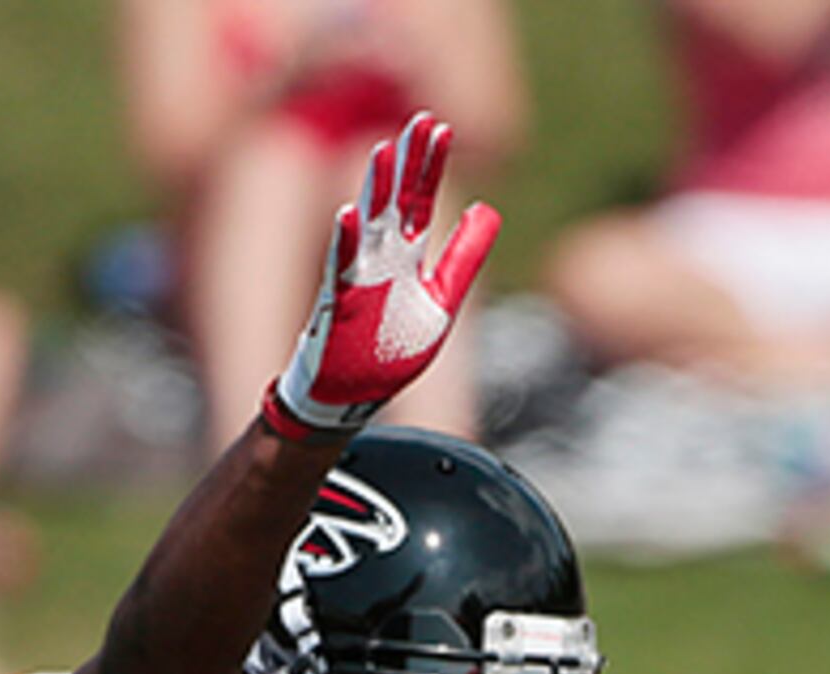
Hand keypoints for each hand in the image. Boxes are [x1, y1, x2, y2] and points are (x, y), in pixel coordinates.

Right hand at [262, 110, 498, 440]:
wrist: (351, 395)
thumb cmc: (390, 348)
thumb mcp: (442, 300)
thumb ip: (464, 257)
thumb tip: (490, 210)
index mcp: (407, 258)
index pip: (421, 201)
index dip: (430, 165)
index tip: (440, 128)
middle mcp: (382, 261)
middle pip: (396, 201)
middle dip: (408, 162)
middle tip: (420, 121)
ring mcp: (359, 279)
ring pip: (368, 226)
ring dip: (375, 190)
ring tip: (383, 152)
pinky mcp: (340, 305)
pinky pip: (340, 269)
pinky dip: (345, 243)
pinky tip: (349, 215)